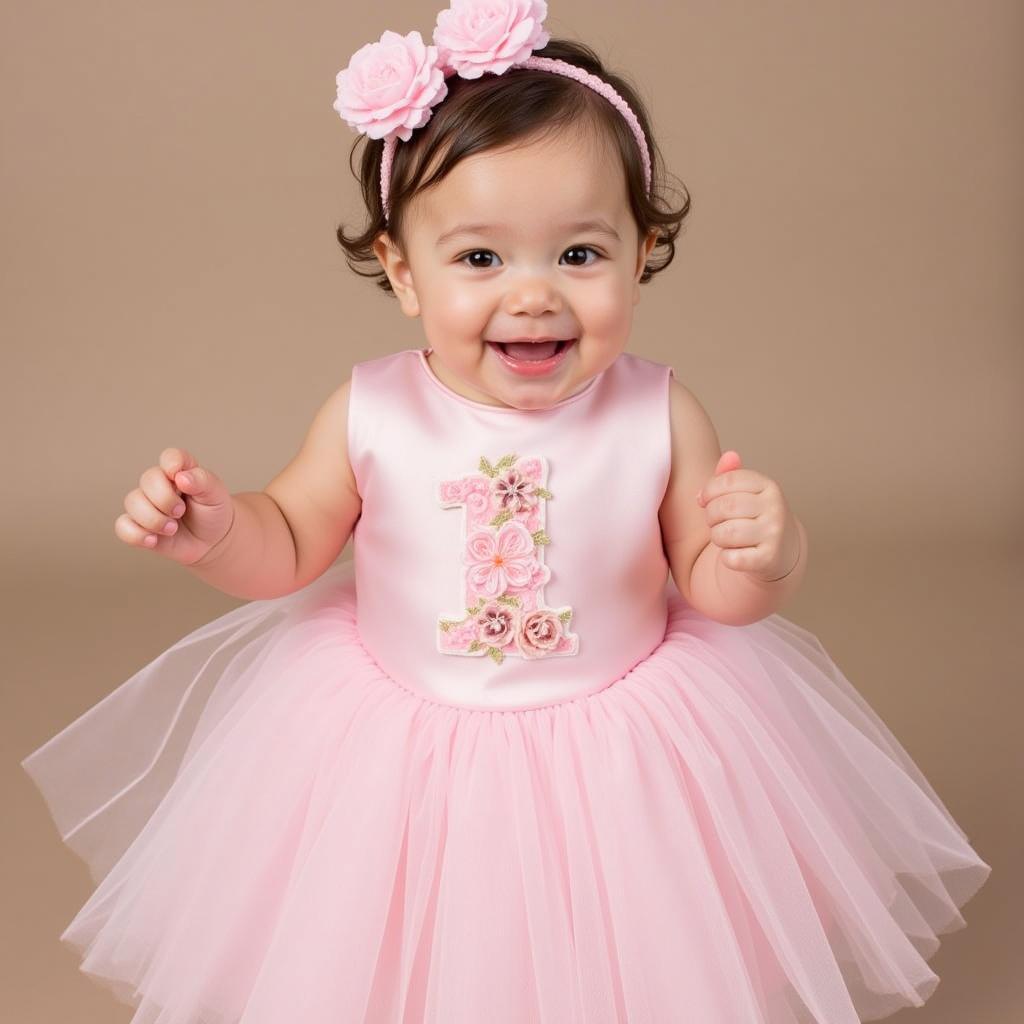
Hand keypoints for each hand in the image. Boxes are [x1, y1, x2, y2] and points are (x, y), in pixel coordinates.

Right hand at [114, 447, 235, 565]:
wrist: (212, 540)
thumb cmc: (213, 511)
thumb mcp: (215, 494)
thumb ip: (202, 481)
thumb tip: (181, 477)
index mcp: (180, 470)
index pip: (170, 457)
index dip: (173, 465)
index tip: (181, 480)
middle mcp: (159, 484)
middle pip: (147, 480)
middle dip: (165, 500)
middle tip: (181, 512)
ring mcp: (146, 504)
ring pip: (132, 502)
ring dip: (153, 519)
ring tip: (172, 529)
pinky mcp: (138, 525)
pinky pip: (123, 526)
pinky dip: (137, 535)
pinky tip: (154, 540)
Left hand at [696, 450, 801, 581]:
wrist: (780, 552)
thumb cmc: (753, 518)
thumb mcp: (744, 494)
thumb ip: (730, 476)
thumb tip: (729, 456)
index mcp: (768, 487)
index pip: (726, 481)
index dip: (708, 491)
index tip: (705, 500)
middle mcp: (775, 508)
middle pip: (724, 507)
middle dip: (711, 516)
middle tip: (715, 522)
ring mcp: (774, 534)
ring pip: (725, 533)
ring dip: (717, 537)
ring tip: (725, 537)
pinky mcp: (769, 559)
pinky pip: (731, 558)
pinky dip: (726, 558)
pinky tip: (735, 554)